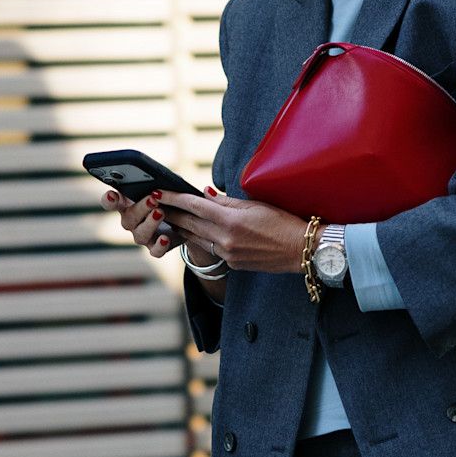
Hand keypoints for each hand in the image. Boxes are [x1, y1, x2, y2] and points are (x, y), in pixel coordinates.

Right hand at [101, 186, 183, 257]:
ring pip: (140, 235)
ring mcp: (142, 236)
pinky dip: (159, 246)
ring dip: (150, 224)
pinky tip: (165, 238)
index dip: (109, 200)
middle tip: (153, 199)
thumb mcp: (163, 185)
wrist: (181, 219)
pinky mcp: (155, 248)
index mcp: (127, 204)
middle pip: (129, 218)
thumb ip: (159, 180)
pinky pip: (155, 251)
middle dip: (141, 208)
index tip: (112, 195)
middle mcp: (131, 222)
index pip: (110, 202)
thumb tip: (162, 178)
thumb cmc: (166, 197)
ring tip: (161, 212)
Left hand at [152, 186, 309, 273]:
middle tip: (155, 204)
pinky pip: (212, 249)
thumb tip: (205, 195)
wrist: (300, 251)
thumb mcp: (255, 205)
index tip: (159, 192)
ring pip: (196, 239)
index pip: (193, 206)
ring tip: (168, 218)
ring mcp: (227, 254)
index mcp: (230, 221)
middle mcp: (224, 239)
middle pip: (189, 224)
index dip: (174, 198)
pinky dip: (202, 239)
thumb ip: (227, 202)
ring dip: (181, 228)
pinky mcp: (233, 264)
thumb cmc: (282, 222)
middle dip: (171, 213)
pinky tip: (195, 233)